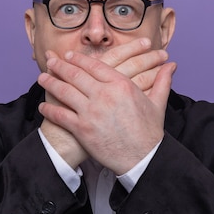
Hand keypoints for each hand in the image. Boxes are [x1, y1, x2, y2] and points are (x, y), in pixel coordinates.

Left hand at [37, 42, 176, 174]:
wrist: (143, 158)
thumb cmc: (150, 132)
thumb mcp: (157, 103)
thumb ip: (161, 81)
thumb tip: (171, 66)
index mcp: (121, 85)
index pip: (95, 65)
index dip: (79, 59)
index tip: (68, 55)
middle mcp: (104, 94)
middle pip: (76, 75)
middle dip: (60, 67)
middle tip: (50, 62)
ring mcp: (91, 111)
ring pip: (65, 91)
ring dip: (50, 83)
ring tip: (41, 78)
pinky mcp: (82, 129)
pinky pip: (61, 115)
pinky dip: (49, 109)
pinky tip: (43, 106)